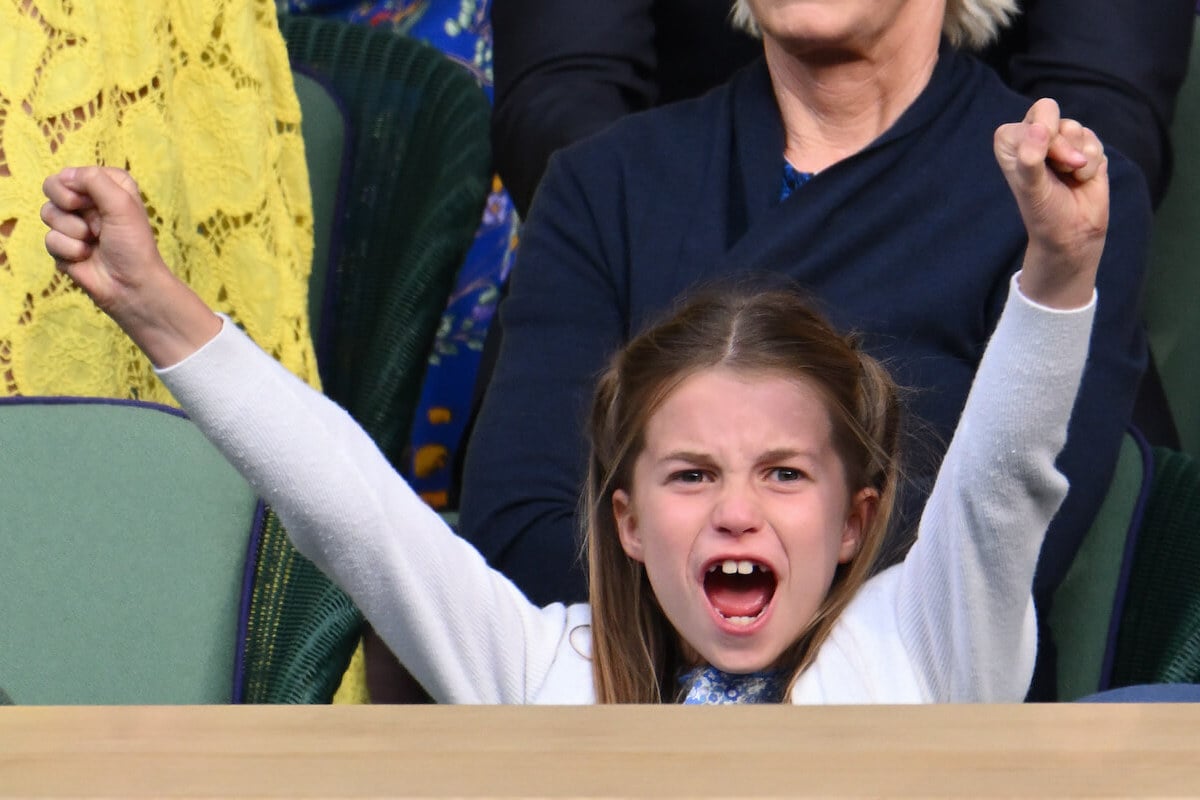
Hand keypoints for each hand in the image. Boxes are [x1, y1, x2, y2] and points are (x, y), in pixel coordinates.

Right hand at [41, 166, 220, 365]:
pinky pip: (49, 239)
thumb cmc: (133, 244)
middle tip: (92, 223)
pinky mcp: (63, 246)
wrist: (131, 286)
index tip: (94, 203)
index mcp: (108, 186)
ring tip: (94, 242)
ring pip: (48, 213)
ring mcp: (74, 224)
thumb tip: (64, 175)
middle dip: (68, 206)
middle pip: (52, 187)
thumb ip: (94, 180)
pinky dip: (69, 250)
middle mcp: (89, 202)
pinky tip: (85, 257)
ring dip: (73, 231)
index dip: (77, 186)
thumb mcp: (122, 204)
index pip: (74, 172)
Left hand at [993, 98, 1107, 308]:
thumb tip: (1038, 128)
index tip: (1044, 165)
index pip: (1032, 119)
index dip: (1045, 137)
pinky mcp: (1083, 148)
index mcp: (1011, 142)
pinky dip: (1092, 162)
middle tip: (1063, 169)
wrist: (1074, 232)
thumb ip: (1030, 159)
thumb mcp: (1032, 188)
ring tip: (1070, 177)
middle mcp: (1032, 136)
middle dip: (1063, 143)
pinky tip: (1082, 178)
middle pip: (1050, 111)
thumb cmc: (1044, 212)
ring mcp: (1059, 141)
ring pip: (1075, 127)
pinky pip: (1094, 139)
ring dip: (1078, 157)